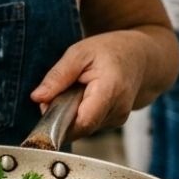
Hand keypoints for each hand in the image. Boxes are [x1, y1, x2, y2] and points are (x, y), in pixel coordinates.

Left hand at [30, 32, 147, 138]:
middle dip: (60, 116)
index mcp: (110, 90)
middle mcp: (118, 110)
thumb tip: (37, 98)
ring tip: (73, 91)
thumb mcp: (79, 53)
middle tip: (53, 95)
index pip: (83, 122)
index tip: (44, 111)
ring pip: (83, 128)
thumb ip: (58, 76)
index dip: (60, 124)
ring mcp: (118, 119)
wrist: (141, 57)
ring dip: (69, 115)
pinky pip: (88, 124)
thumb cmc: (111, 50)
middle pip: (79, 127)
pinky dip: (79, 114)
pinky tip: (82, 97)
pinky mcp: (114, 122)